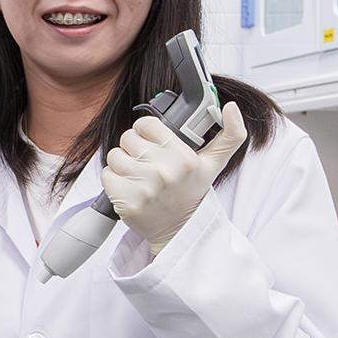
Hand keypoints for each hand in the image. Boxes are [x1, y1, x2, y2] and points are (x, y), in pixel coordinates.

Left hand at [102, 100, 248, 252]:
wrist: (179, 230)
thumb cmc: (192, 192)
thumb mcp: (214, 164)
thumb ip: (230, 135)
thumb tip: (231, 107)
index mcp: (184, 157)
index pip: (145, 124)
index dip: (145, 131)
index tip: (151, 142)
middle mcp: (165, 171)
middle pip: (127, 138)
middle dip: (134, 148)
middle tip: (146, 162)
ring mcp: (144, 188)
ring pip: (114, 155)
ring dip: (122, 164)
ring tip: (138, 175)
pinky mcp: (127, 202)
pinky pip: (106, 175)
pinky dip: (113, 180)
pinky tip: (130, 187)